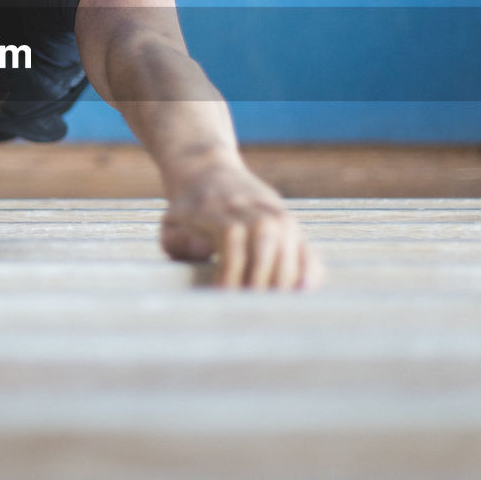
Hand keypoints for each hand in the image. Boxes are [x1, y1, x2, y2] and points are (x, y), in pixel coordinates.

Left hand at [160, 162, 324, 290]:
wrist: (208, 172)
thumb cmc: (187, 211)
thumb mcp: (171, 223)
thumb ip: (179, 241)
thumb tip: (204, 250)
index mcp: (218, 207)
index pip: (231, 237)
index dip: (230, 270)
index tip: (222, 295)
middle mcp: (250, 206)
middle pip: (265, 239)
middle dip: (260, 277)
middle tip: (251, 308)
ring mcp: (274, 212)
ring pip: (287, 239)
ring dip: (284, 276)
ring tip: (274, 306)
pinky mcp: (290, 222)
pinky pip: (306, 245)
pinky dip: (309, 268)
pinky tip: (304, 291)